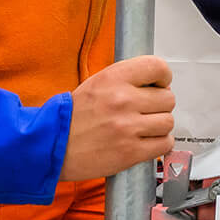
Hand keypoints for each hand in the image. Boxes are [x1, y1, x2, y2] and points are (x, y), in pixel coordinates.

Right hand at [60, 56, 175, 181]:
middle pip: (168, 98)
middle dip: (159, 105)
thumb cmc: (73, 116)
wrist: (51, 146)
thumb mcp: (97, 83)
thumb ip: (127, 79)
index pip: (158, 67)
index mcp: (114, 78)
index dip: (162, 77)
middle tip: (144, 111)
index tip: (159, 85)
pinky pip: (164, 144)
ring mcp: (127, 127)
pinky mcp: (130, 152)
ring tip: (142, 128)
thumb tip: (158, 81)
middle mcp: (123, 100)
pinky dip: (158, 144)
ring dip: (158, 126)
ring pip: (168, 122)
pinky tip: (145, 141)